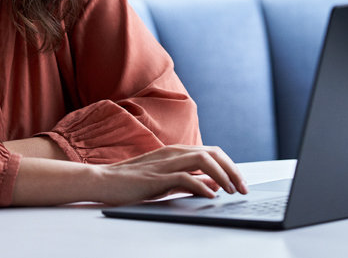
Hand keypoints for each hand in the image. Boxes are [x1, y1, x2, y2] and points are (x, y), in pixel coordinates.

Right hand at [92, 145, 248, 205]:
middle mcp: (175, 152)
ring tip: (231, 191)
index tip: (240, 183)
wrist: (104, 180)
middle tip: (243, 189)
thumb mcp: (168, 178)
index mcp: (178, 151)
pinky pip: (185, 178)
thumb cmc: (134, 180)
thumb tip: (215, 184)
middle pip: (214, 154)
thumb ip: (191, 178)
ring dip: (222, 176)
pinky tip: (210, 196)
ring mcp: (166, 162)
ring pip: (204, 160)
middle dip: (233, 170)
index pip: (213, 152)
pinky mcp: (157, 176)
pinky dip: (201, 186)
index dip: (230, 166)